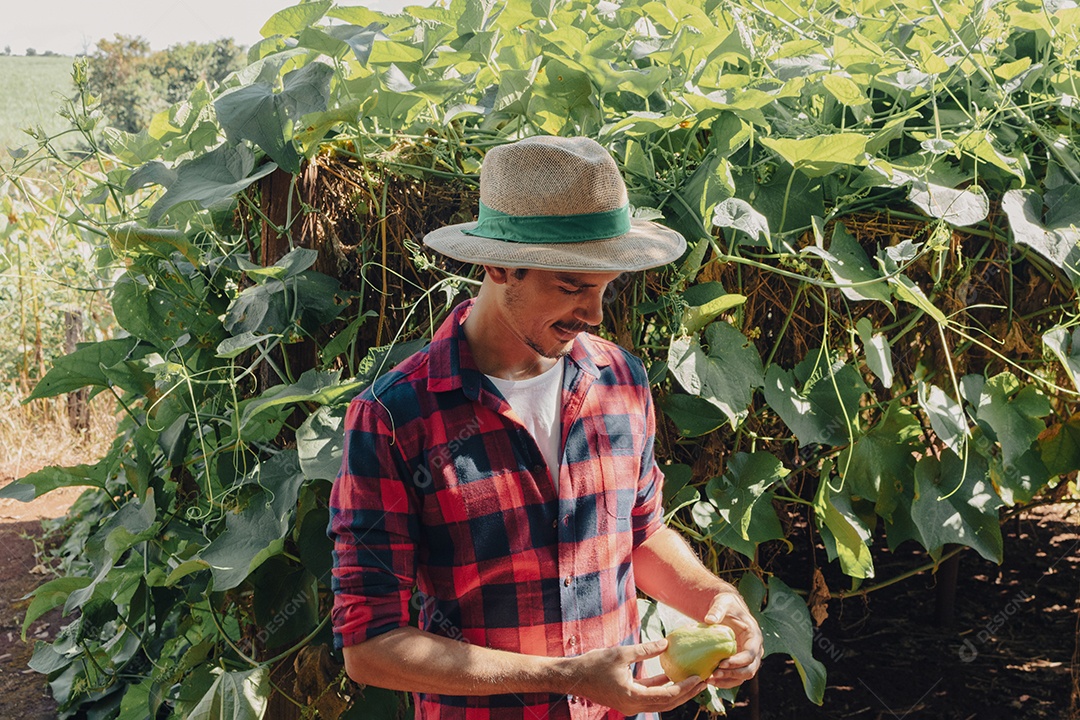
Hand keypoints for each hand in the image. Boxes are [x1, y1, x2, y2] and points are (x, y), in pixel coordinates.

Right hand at [567, 639, 706, 714]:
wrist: (573, 677)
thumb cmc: (594, 664)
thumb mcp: (621, 654)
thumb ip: (645, 650)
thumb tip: (666, 644)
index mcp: (633, 696)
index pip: (666, 695)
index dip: (685, 687)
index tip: (699, 676)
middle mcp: (634, 706)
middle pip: (667, 703)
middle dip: (687, 693)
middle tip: (704, 681)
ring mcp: (631, 705)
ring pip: (661, 703)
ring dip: (677, 693)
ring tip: (694, 680)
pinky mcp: (628, 700)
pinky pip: (650, 697)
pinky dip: (663, 689)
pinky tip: (672, 677)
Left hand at [702, 591, 764, 688]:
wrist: (726, 609)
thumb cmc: (726, 605)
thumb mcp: (723, 603)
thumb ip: (717, 610)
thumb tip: (709, 620)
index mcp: (754, 636)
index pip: (751, 654)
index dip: (738, 662)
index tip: (722, 663)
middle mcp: (755, 650)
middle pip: (750, 669)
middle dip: (733, 674)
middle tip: (714, 674)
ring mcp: (747, 658)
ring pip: (743, 677)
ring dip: (727, 681)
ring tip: (709, 680)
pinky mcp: (738, 663)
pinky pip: (735, 677)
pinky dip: (724, 681)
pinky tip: (709, 680)